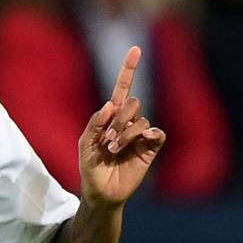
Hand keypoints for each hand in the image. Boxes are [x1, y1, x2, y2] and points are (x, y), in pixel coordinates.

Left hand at [78, 46, 166, 209]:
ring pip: (141, 119)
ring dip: (126, 133)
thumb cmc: (90, 167)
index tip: (136, 49)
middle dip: (119, 120)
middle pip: (132, 102)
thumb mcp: (84, 144)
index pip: (122, 88)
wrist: (101, 192)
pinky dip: (151, 133)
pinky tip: (144, 139)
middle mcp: (127, 122)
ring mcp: (140, 135)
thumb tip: (110, 105)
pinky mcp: (151, 149)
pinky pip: (158, 133)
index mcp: (111, 117)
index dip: (128, 69)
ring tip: (114, 150)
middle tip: (108, 140)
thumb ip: (94, 123)